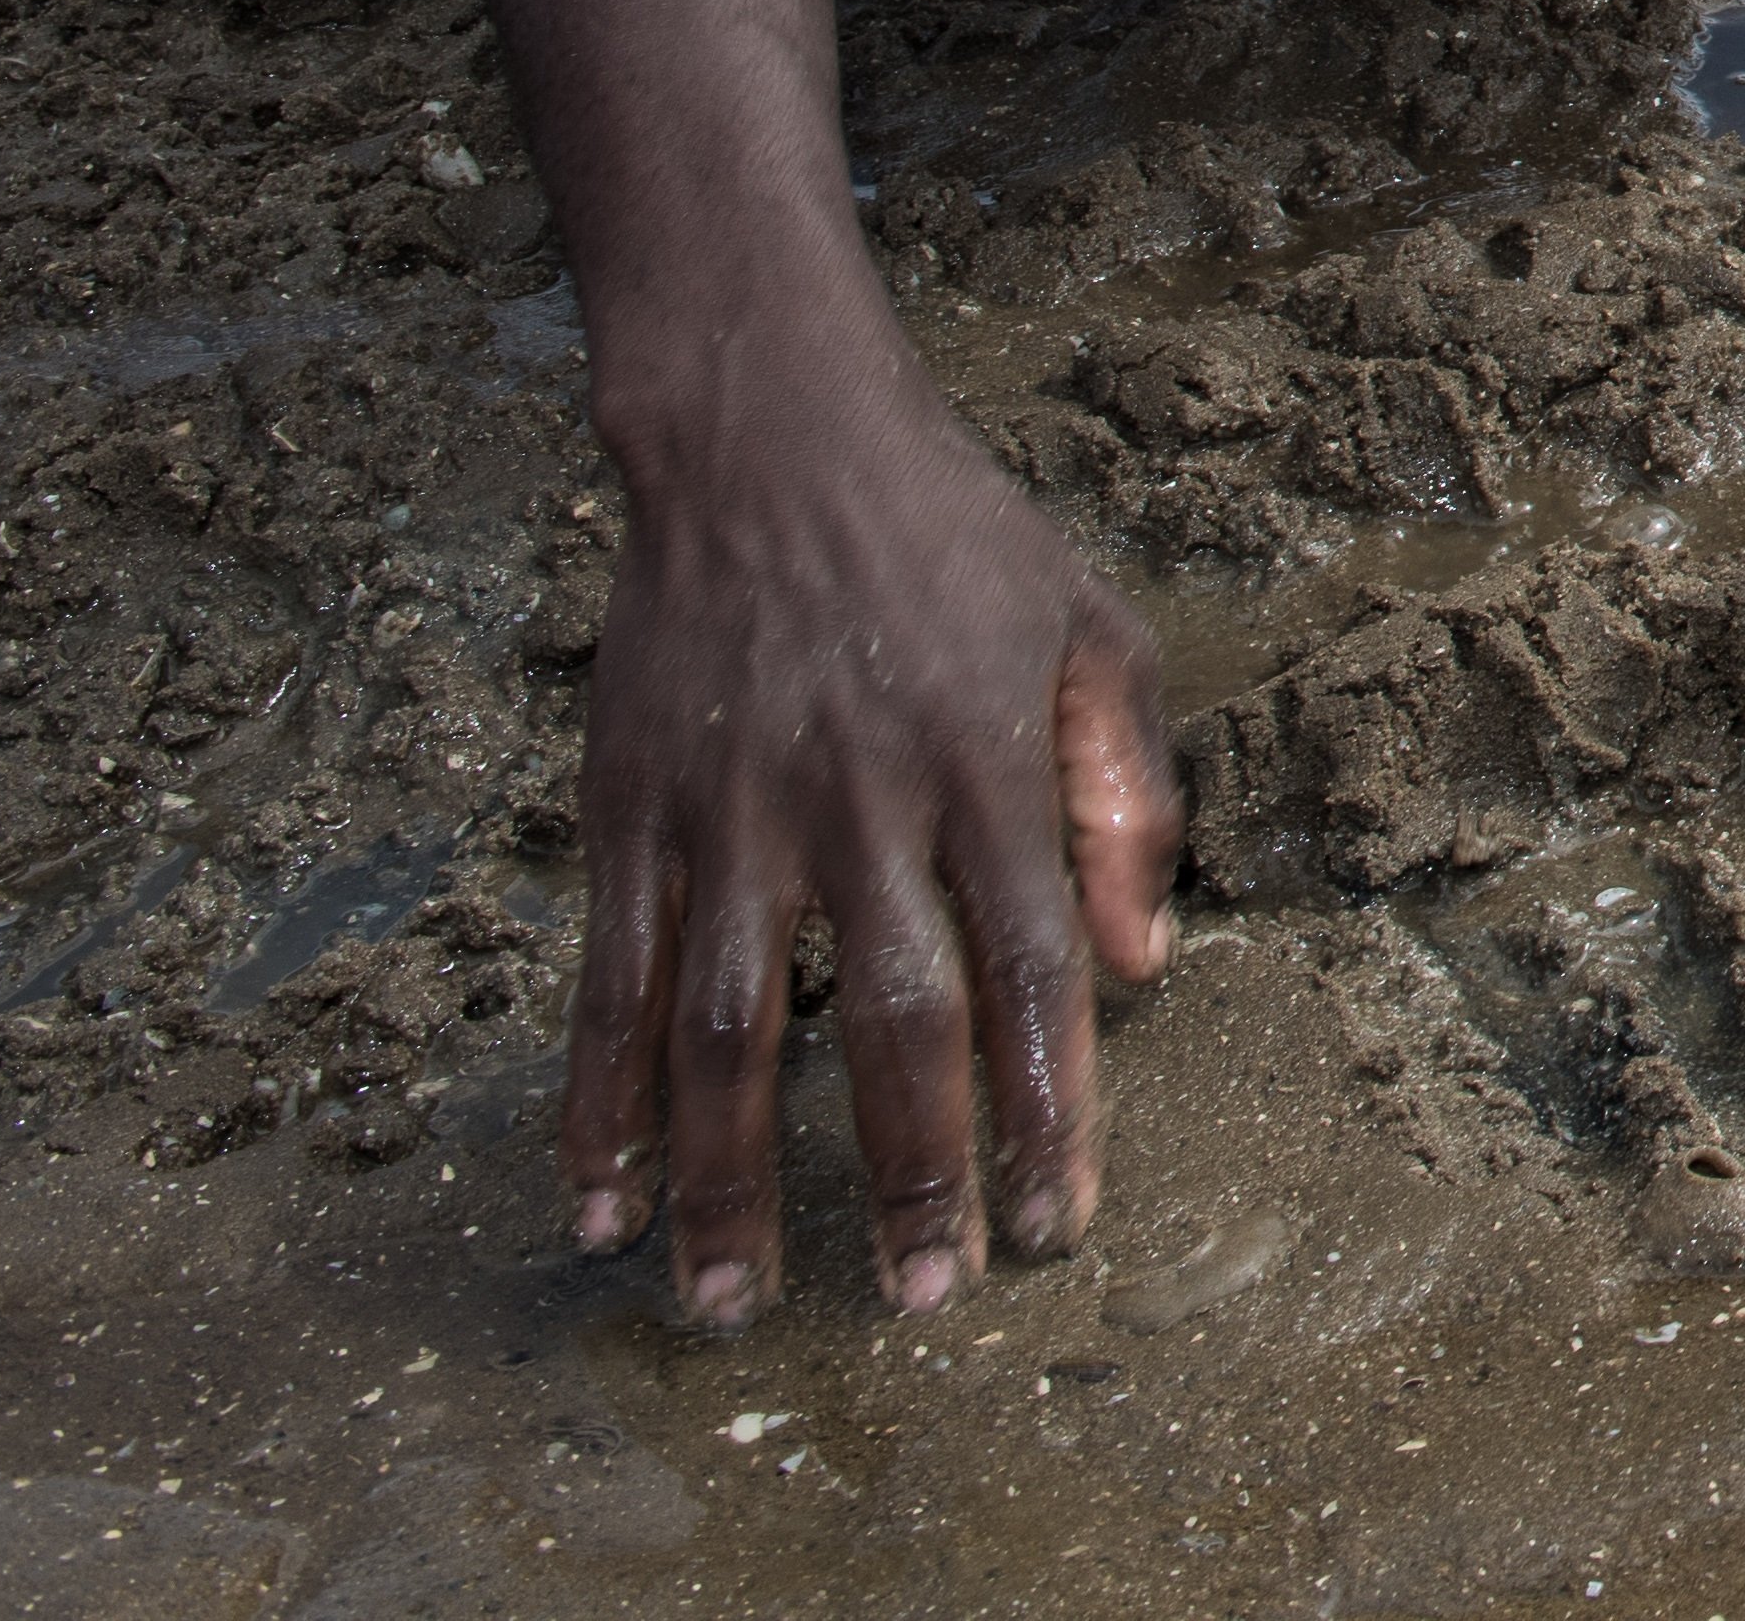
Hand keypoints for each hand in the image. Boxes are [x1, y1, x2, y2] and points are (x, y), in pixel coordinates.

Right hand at [558, 366, 1176, 1325]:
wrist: (769, 439)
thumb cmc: (953, 541)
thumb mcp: (1092, 628)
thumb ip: (1128, 793)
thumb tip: (1148, 966)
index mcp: (987, 765)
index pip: (1034, 967)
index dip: (1046, 1105)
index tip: (1053, 1225)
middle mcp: (860, 801)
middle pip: (889, 1019)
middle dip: (909, 1171)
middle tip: (915, 1302)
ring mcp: (732, 812)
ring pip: (728, 1027)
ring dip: (729, 1178)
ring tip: (733, 1303)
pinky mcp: (630, 812)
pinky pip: (610, 981)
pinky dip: (596, 1102)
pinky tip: (598, 1203)